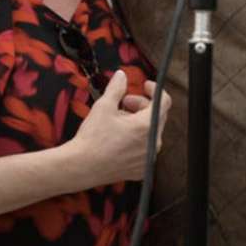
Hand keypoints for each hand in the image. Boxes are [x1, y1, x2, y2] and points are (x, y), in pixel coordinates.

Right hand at [66, 71, 171, 186]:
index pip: (163, 102)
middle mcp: (152, 143)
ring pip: (150, 132)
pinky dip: (136, 140)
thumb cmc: (92, 139)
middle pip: (156, 116)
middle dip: (142, 105)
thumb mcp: (104, 106)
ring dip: (138, 122)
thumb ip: (117, 88)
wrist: (81, 167)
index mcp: (146, 126)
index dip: (154, 90)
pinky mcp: (141, 169)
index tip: (145, 86)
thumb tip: (121, 76)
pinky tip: (119, 138)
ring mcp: (148, 158)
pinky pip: (144, 148)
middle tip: (124, 102)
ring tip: (118, 121)